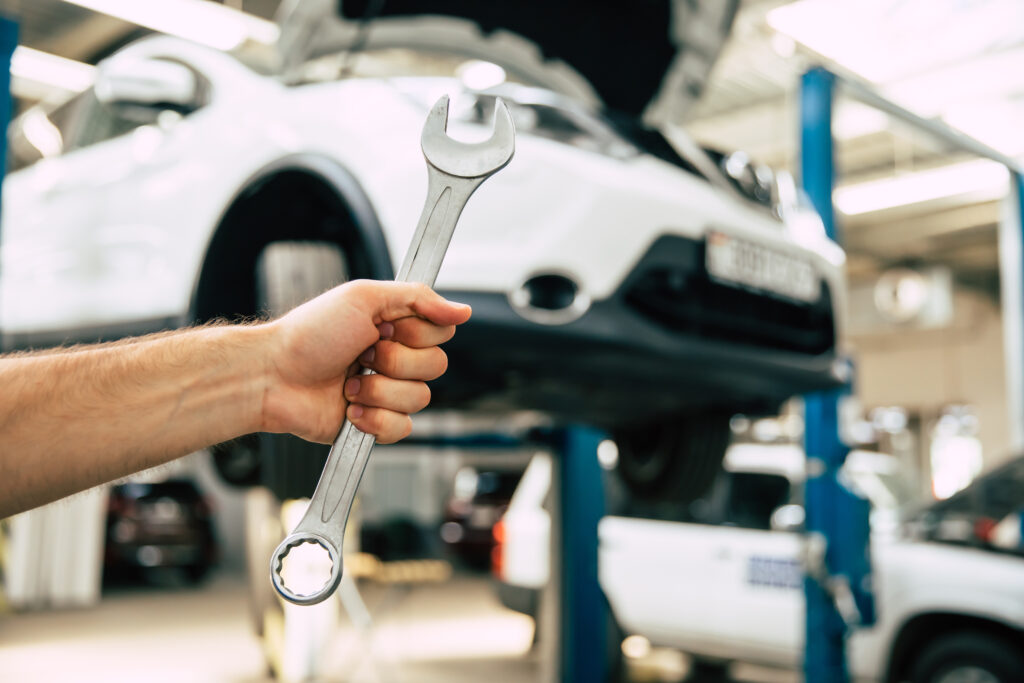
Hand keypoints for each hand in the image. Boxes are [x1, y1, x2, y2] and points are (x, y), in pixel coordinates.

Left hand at [260, 280, 470, 443]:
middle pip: (437, 367)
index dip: (418, 334)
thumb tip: (463, 310)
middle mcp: (395, 359)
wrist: (273, 377)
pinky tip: (350, 409)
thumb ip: (418, 298)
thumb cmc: (309, 334)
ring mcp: (386, 392)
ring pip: (420, 399)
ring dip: (379, 391)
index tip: (385, 327)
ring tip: (348, 384)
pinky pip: (403, 429)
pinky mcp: (375, 424)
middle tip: (362, 355)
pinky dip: (375, 420)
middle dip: (396, 362)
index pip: (441, 333)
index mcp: (396, 326)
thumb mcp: (364, 297)